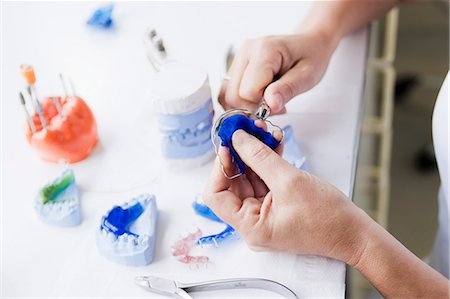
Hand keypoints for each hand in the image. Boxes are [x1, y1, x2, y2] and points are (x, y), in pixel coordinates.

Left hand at [204, 130, 368, 264]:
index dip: (219, 167)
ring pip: (249, 179)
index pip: (216, 195)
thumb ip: (259, 157)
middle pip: (232, 184)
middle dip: (239, 155)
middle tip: (245, 130)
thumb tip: (237, 138)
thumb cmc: (327, 217)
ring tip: (262, 130)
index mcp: (250, 226)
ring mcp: (263, 215)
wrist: (353, 232)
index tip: (229, 144)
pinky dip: (267, 162)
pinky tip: (273, 142)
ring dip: (254, 154)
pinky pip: (264, 180)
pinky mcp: (275, 206)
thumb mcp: (289, 181)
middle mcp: (252, 223)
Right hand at [219, 31, 337, 113]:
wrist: (308, 43)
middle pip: (233, 95)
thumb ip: (287, 90)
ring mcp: (238, 57)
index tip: (280, 103)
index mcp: (264, 50)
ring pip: (227, 95)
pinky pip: (230, 91)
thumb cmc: (311, 57)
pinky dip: (243, 101)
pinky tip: (261, 97)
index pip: (248, 91)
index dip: (262, 105)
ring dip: (246, 105)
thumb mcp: (308, 76)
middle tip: (275, 105)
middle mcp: (246, 51)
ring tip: (269, 101)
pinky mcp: (236, 65)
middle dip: (252, 107)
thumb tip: (269, 106)